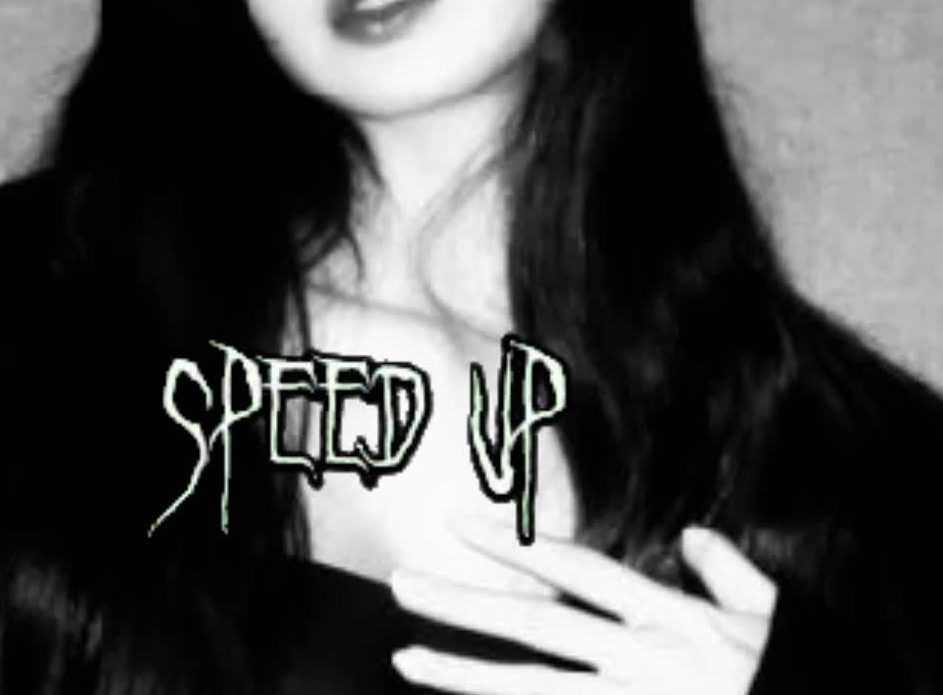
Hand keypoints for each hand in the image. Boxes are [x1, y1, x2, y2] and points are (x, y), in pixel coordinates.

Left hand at [389, 517, 776, 692]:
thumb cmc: (799, 680)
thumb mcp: (775, 615)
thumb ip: (730, 569)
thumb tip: (694, 536)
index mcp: (665, 614)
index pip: (572, 567)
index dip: (512, 543)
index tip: (456, 523)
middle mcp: (635, 657)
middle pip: (532, 624)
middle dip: (461, 602)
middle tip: (400, 582)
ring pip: (529, 690)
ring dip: (463, 675)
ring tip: (406, 661)